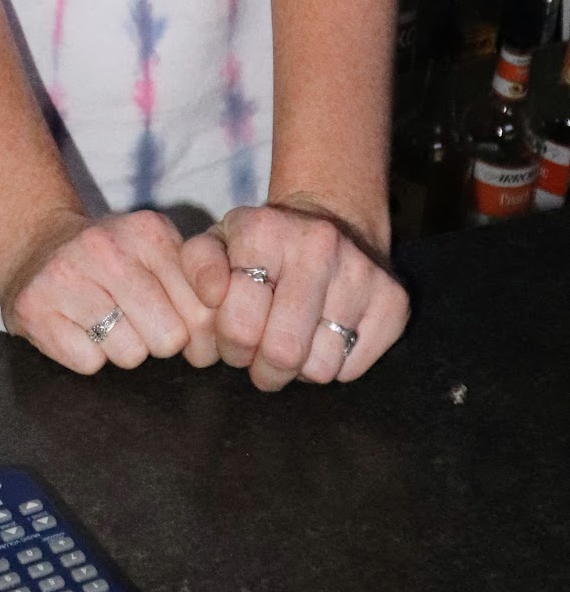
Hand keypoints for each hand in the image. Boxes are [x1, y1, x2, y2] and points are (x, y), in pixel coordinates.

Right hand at [0, 208, 217, 375]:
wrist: (36, 245)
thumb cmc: (111, 260)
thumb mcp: (156, 253)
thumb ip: (195, 287)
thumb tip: (212, 347)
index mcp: (148, 231)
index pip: (201, 310)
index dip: (195, 330)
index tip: (178, 322)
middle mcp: (106, 247)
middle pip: (168, 338)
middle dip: (157, 339)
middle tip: (135, 318)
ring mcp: (66, 276)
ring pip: (129, 354)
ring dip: (120, 347)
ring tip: (104, 319)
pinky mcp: (35, 307)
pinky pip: (88, 362)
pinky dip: (87, 354)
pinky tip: (77, 325)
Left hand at [180, 202, 409, 391]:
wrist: (329, 222)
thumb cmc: (261, 247)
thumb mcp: (218, 243)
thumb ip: (197, 265)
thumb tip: (212, 295)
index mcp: (265, 230)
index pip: (239, 325)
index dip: (230, 344)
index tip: (234, 335)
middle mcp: (318, 244)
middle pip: (283, 352)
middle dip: (263, 367)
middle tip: (260, 354)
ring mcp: (361, 271)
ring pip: (320, 368)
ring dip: (299, 369)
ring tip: (294, 340)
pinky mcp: (394, 300)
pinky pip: (353, 369)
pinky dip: (334, 365)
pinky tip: (324, 335)